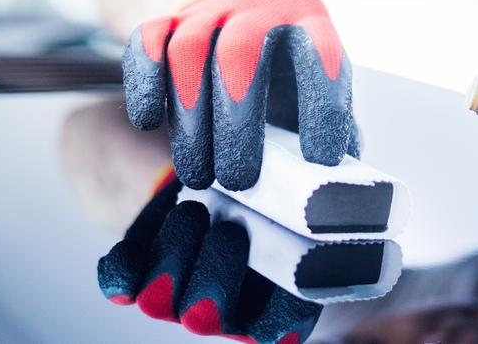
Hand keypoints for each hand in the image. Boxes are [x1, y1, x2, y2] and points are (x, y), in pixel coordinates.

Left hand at [98, 173, 321, 341]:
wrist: (207, 167)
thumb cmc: (270, 174)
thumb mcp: (306, 175)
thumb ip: (330, 176)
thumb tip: (356, 150)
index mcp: (274, 293)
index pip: (282, 327)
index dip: (280, 320)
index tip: (281, 292)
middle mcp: (225, 305)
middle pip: (210, 318)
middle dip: (218, 274)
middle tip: (231, 229)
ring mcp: (177, 293)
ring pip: (164, 302)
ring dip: (175, 257)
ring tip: (194, 211)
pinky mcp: (137, 272)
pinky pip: (121, 284)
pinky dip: (122, 273)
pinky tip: (129, 257)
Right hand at [123, 0, 357, 190]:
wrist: (239, 17)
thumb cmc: (288, 72)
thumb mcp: (318, 88)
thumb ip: (336, 127)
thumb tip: (344, 186)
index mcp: (309, 21)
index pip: (322, 56)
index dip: (323, 108)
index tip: (319, 160)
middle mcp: (259, 6)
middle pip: (241, 53)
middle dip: (237, 123)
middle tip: (239, 180)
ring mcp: (210, 10)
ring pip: (188, 50)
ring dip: (189, 118)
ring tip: (198, 174)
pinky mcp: (168, 19)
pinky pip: (147, 40)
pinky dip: (144, 82)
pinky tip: (148, 122)